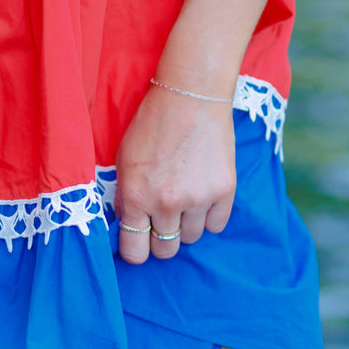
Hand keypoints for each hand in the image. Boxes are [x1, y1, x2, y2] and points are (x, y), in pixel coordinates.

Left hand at [114, 77, 235, 264]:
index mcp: (136, 196)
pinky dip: (209, 215)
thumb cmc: (152, 124)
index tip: (139, 243)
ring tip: (183, 196)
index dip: (136, 250)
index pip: (135, 252)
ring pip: (191, 238)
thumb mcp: (124, 159)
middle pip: (165, 250)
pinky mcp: (224, 192)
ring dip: (185, 224)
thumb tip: (128, 225)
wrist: (190, 95)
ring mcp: (198, 199)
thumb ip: (125, 196)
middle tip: (162, 219)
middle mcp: (166, 203)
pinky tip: (202, 193)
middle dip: (161, 239)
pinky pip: (216, 225)